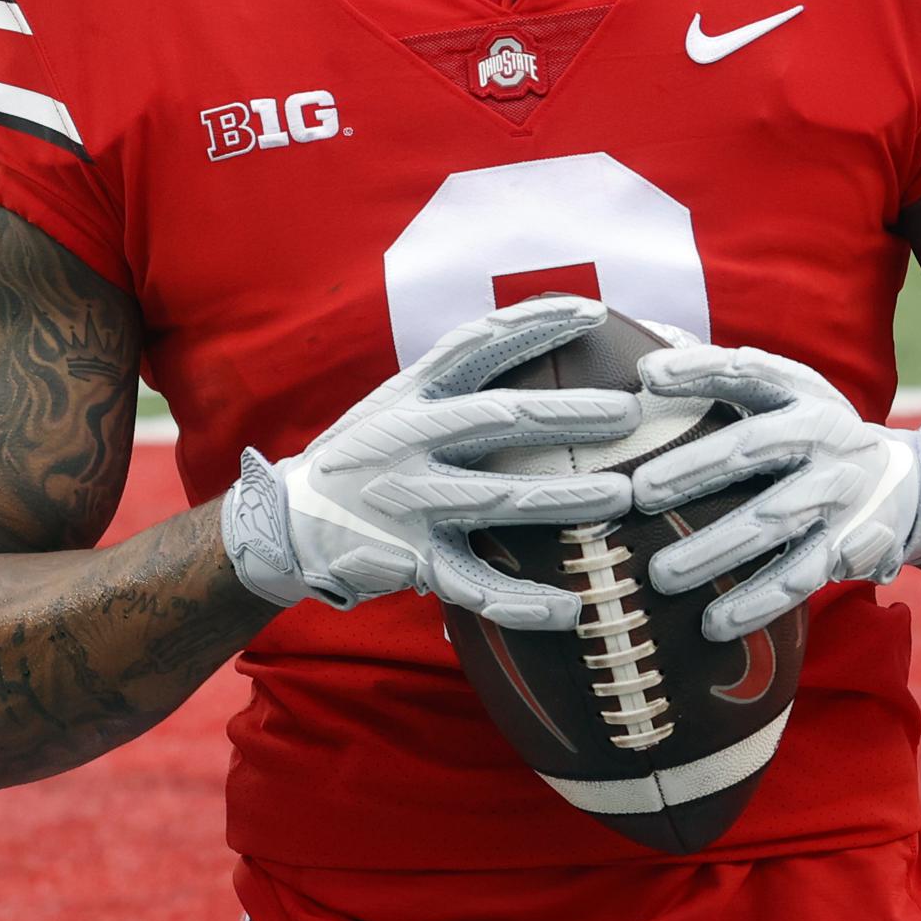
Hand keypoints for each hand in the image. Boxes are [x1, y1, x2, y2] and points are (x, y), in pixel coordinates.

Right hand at [219, 296, 642, 629]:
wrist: (289, 521)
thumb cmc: (367, 454)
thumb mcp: (399, 403)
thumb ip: (456, 383)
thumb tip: (539, 343)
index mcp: (412, 393)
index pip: (477, 344)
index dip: (535, 325)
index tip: (594, 312)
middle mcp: (409, 439)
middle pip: (500, 418)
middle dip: (568, 414)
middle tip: (631, 412)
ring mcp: (409, 501)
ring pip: (500, 498)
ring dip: (566, 498)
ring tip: (624, 495)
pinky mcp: (411, 559)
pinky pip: (475, 584)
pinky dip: (523, 600)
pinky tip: (572, 607)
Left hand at [629, 344, 920, 640]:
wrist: (902, 481)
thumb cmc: (809, 431)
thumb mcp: (784, 392)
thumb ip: (724, 376)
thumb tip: (643, 361)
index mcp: (799, 391)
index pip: (745, 371)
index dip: (698, 369)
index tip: (646, 375)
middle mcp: (822, 436)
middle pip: (751, 448)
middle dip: (693, 469)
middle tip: (637, 492)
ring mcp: (838, 492)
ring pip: (772, 520)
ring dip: (716, 549)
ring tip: (661, 574)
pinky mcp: (849, 545)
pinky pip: (799, 576)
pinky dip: (757, 601)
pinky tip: (713, 622)